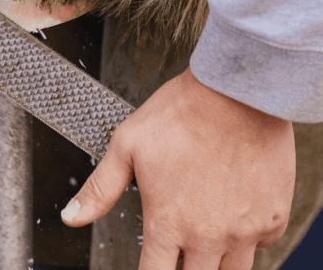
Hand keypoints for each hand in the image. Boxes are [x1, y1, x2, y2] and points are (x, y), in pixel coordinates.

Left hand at [62, 68, 294, 268]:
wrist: (236, 92)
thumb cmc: (180, 113)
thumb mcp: (126, 146)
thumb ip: (100, 188)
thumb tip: (71, 216)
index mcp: (167, 222)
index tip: (149, 265)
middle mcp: (208, 235)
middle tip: (176, 252)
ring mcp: (245, 229)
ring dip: (215, 262)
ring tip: (204, 243)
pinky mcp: (273, 215)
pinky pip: (264, 244)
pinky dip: (250, 239)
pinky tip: (236, 218)